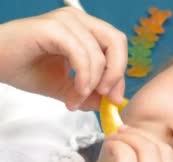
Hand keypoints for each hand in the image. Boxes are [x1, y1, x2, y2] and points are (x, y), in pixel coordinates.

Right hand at [0, 7, 126, 109]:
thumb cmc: (24, 68)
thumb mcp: (65, 86)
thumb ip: (90, 93)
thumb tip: (112, 103)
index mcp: (84, 29)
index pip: (117, 46)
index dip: (120, 73)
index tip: (114, 99)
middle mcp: (78, 20)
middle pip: (117, 42)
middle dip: (116, 74)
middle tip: (105, 97)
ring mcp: (65, 21)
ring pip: (99, 54)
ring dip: (93, 83)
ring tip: (76, 99)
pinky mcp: (52, 28)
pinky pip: (81, 55)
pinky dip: (83, 77)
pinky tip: (74, 92)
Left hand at [67, 126, 172, 161]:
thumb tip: (137, 149)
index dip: (155, 146)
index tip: (138, 141)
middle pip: (164, 152)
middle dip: (143, 136)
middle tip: (124, 134)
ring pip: (146, 148)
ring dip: (128, 138)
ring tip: (114, 140)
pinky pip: (126, 154)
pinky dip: (116, 146)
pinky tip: (107, 149)